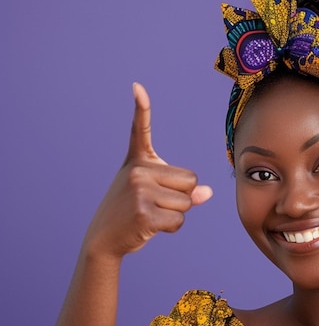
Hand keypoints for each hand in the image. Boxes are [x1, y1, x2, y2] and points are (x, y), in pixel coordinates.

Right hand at [84, 83, 212, 258]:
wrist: (104, 238)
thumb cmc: (132, 213)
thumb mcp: (154, 194)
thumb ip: (181, 189)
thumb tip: (207, 193)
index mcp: (138, 161)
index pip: (141, 130)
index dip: (142, 109)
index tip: (138, 87)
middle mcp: (137, 170)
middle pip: (190, 180)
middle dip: (182, 197)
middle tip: (156, 204)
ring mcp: (139, 190)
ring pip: (187, 202)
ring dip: (176, 214)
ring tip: (151, 215)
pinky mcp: (143, 212)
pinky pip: (179, 219)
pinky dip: (171, 228)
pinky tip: (150, 226)